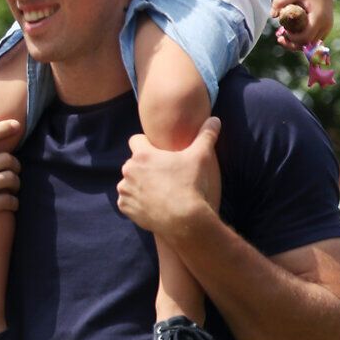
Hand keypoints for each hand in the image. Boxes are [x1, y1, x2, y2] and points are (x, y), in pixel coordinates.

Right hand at [0, 119, 21, 249]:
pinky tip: (11, 204)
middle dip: (15, 164)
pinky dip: (14, 202)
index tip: (16, 124)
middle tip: (14, 170)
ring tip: (13, 188)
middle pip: (5, 159)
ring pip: (10, 178)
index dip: (2, 128)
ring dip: (16, 183)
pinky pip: (10, 200)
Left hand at [117, 117, 221, 239]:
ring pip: (129, 182)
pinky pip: (127, 201)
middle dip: (144, 167)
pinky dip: (137, 203)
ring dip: (139, 185)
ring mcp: (125, 190)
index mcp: (142, 155)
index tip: (159, 153)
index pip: (136, 140)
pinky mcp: (124, 207)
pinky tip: (153, 204)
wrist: (184, 220)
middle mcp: (128, 170)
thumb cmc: (191, 185)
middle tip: (163, 175)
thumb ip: (206, 136)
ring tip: (159, 192)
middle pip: (134, 163)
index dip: (147, 144)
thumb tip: (214, 119)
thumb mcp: (201, 157)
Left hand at [270, 0, 333, 48]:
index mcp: (319, 17)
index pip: (306, 37)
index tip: (283, 32)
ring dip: (298, 43)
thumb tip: (272, 15)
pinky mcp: (326, 27)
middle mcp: (326, 24)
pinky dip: (303, 39)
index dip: (293, 39)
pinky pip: (314, 39)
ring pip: (312, 44)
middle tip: (279, 39)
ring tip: (283, 37)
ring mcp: (328, 27)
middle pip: (309, 44)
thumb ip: (279, 2)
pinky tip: (292, 34)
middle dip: (293, 44)